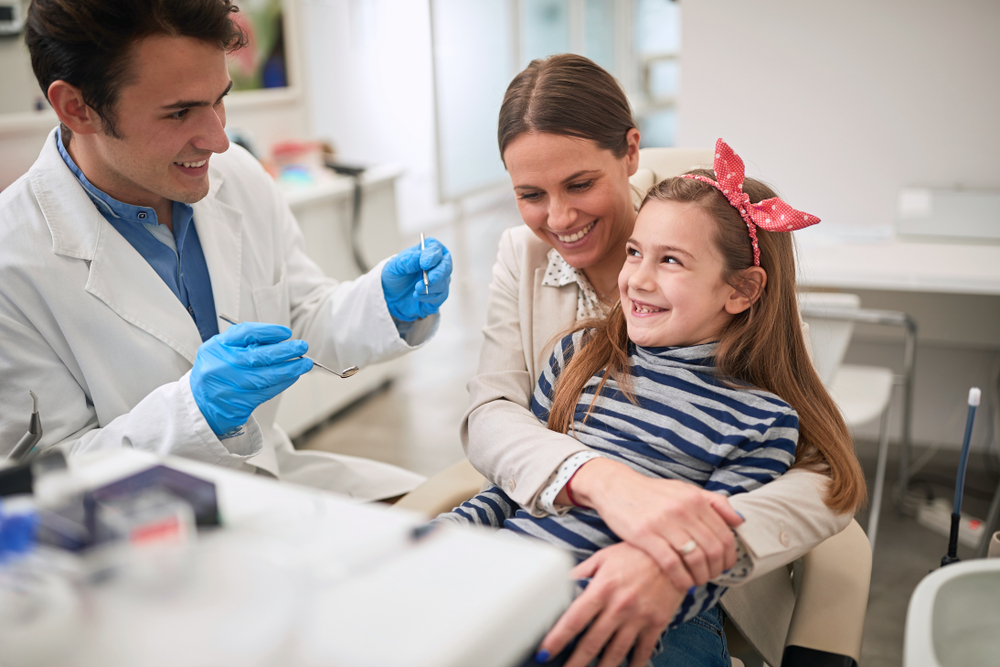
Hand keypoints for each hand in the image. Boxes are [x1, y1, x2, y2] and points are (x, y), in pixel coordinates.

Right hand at [191, 322, 312, 435]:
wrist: (200, 403)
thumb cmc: (216, 370)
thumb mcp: (221, 349)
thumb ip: (245, 341)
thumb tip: (279, 338)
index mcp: (216, 347)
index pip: (245, 333)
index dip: (269, 332)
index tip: (286, 333)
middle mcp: (221, 366)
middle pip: (259, 356)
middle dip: (285, 351)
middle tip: (302, 347)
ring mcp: (230, 386)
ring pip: (267, 377)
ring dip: (290, 369)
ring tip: (305, 363)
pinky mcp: (240, 403)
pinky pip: (268, 391)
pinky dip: (284, 383)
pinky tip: (293, 376)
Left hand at [380, 237, 451, 320]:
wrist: (393, 294)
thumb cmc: (396, 274)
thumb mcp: (396, 265)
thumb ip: (408, 260)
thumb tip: (420, 258)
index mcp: (428, 250)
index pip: (436, 248)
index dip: (432, 256)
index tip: (424, 264)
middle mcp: (437, 263)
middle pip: (446, 265)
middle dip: (438, 273)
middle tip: (429, 280)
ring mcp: (440, 279)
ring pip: (444, 282)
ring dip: (431, 287)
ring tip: (417, 289)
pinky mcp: (440, 293)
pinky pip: (441, 296)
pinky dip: (429, 297)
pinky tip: (418, 295)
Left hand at [537, 542, 683, 666]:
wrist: (674, 554)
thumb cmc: (636, 553)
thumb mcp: (603, 557)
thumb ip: (582, 572)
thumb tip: (561, 583)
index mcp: (602, 589)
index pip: (574, 619)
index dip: (557, 638)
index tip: (545, 652)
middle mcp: (618, 606)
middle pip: (592, 642)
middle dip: (576, 662)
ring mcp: (638, 617)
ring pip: (616, 651)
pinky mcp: (657, 623)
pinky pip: (644, 650)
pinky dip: (635, 664)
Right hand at [568, 459, 742, 588]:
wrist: (615, 486)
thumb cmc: (651, 492)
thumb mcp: (685, 490)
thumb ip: (714, 502)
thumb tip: (739, 521)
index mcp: (695, 499)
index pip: (725, 535)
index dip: (729, 557)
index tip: (724, 566)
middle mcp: (683, 509)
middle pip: (713, 550)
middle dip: (716, 570)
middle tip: (710, 577)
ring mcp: (664, 522)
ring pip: (695, 559)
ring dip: (700, 577)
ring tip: (696, 581)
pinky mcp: (645, 535)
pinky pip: (672, 564)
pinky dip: (682, 579)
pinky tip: (682, 583)